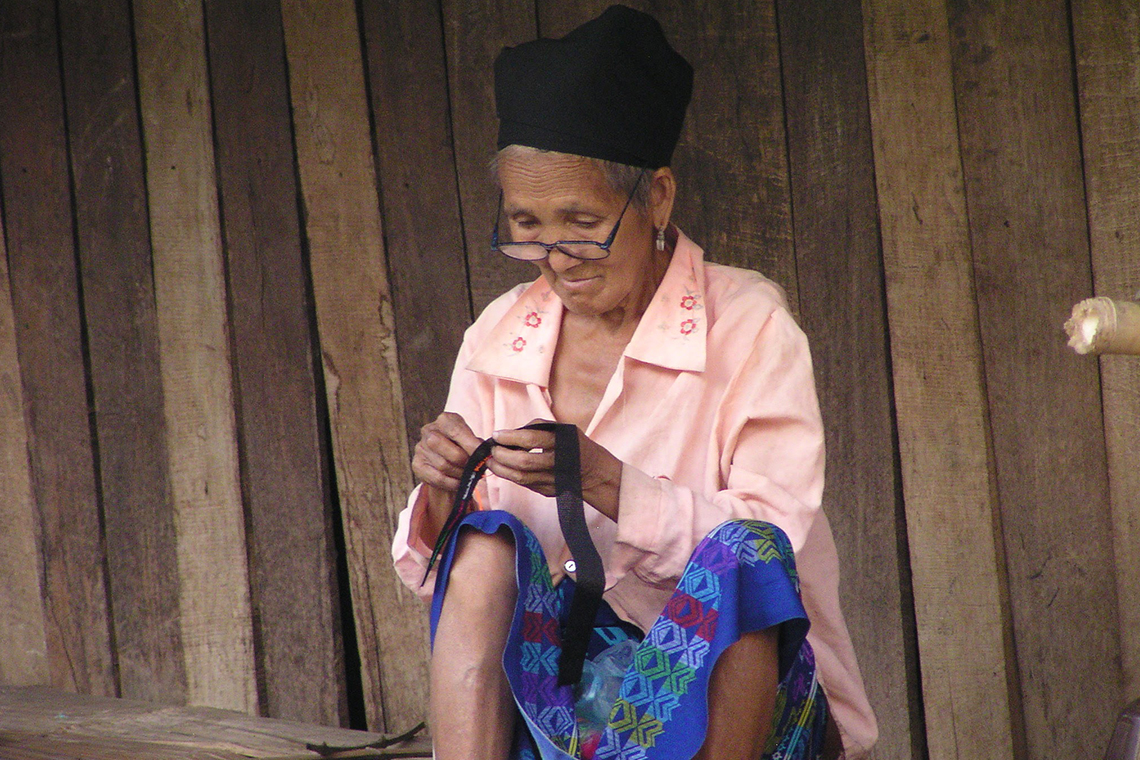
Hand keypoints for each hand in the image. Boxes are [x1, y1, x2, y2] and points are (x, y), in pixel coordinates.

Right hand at [413, 412, 482, 538]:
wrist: (445, 456)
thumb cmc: (461, 445)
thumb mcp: (470, 438)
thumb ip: (476, 444)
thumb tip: (485, 454)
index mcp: (444, 420)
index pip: (456, 431)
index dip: (471, 445)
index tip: (483, 456)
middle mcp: (429, 431)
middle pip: (450, 452)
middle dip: (466, 463)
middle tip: (475, 468)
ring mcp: (420, 448)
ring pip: (444, 466)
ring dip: (460, 474)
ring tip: (468, 474)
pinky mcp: (417, 464)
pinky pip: (437, 478)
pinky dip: (451, 483)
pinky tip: (459, 482)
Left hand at [487, 419, 622, 520]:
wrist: (592, 471)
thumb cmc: (572, 444)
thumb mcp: (561, 429)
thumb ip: (536, 428)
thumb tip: (508, 434)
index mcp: (561, 443)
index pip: (531, 439)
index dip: (509, 437)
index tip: (496, 434)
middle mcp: (557, 463)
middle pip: (523, 463)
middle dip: (502, 456)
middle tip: (491, 449)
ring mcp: (552, 480)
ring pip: (520, 478)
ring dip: (500, 469)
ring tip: (491, 460)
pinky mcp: (547, 491)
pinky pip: (523, 484)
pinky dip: (509, 476)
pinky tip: (502, 468)